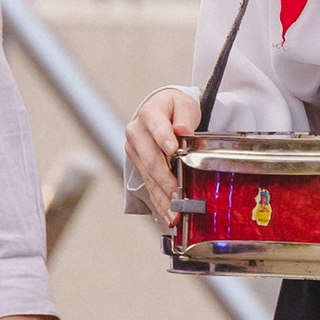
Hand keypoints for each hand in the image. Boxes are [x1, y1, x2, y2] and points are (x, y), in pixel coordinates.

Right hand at [124, 87, 199, 228]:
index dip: (163, 138)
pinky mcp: (137, 164)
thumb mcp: (184, 105)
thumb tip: (181, 130)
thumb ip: (185, 117)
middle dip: (165, 179)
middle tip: (178, 194)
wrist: (162, 110)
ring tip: (174, 212)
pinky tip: (167, 213)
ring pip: (148, 176)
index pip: (156, 126)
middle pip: (150, 158)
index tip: (172, 150)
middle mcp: (136, 132)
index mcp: (149, 113)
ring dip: (162, 196)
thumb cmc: (175, 109)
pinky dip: (158, 201)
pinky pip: (148, 184)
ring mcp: (134, 150)